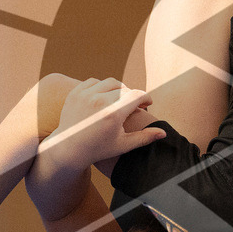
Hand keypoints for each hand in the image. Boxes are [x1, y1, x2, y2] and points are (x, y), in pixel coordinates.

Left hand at [44, 78, 163, 166]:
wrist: (68, 149)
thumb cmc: (99, 149)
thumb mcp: (123, 145)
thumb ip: (144, 137)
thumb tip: (164, 133)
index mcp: (113, 114)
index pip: (137, 95)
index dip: (145, 98)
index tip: (148, 104)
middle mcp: (99, 101)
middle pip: (124, 88)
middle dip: (132, 95)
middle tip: (135, 105)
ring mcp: (85, 95)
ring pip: (110, 82)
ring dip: (118, 89)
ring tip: (121, 100)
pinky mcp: (75, 93)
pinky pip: (94, 82)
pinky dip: (102, 87)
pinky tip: (105, 97)